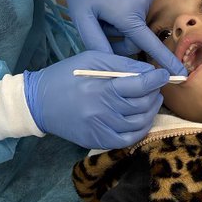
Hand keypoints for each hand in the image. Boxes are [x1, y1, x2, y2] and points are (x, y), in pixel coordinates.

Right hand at [25, 50, 169, 148]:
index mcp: (101, 88)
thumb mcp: (91, 60)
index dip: (157, 80)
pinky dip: (139, 130)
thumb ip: (121, 65)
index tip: (164, 75)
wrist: (38, 103)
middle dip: (154, 94)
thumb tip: (148, 71)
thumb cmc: (65, 76)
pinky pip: (127, 140)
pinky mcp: (97, 140)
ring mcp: (100, 129)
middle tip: (155, 87)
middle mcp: (102, 111)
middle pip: (142, 105)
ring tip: (150, 101)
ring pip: (139, 124)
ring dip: (150, 111)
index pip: (139, 85)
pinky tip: (140, 119)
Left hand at [60, 0, 185, 75]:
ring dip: (122, 21)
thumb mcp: (82, 17)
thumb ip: (96, 43)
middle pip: (135, 36)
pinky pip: (139, 7)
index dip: (165, 61)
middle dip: (118, 36)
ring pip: (137, 22)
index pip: (149, 44)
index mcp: (128, 14)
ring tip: (105, 7)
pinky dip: (127, 8)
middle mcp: (143, 3)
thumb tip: (111, 64)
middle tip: (100, 23)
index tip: (180, 73)